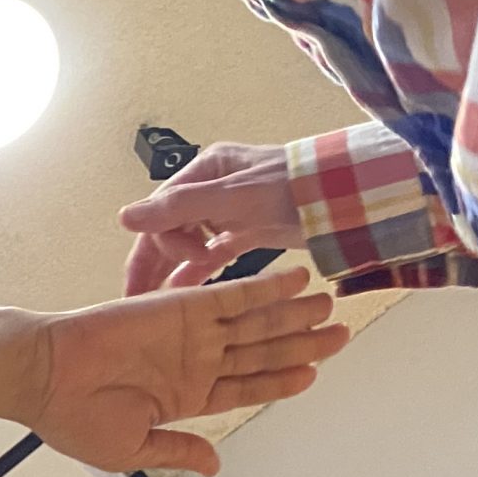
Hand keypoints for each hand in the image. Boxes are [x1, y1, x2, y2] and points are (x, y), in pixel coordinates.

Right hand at [16, 266, 348, 474]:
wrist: (41, 374)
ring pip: (255, 322)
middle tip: (339, 332)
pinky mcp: (179, 307)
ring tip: (328, 304)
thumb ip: (179, 450)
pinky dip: (265, 286)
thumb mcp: (131, 450)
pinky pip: (233, 295)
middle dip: (302, 343)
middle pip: (261, 352)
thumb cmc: (68, 415)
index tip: (313, 373)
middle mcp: (191, 361)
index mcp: (183, 397)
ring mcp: (188, 333)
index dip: (282, 381)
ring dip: (293, 313)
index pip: (247, 387)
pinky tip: (293, 279)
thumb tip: (212, 465)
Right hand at [117, 141, 302, 293]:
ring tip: (157, 304)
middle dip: (153, 263)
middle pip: (170, 229)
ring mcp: (230, 210)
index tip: (178, 267)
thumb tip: (125, 218)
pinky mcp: (249, 231)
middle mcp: (212, 189)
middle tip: (134, 300)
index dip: (155, 244)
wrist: (353, 198)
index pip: (162, 212)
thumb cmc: (295, 189)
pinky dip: (200, 270)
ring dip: (173, 270)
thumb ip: (179, 207)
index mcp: (204, 172)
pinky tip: (187, 294)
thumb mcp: (233, 196)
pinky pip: (214, 252)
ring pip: (189, 243)